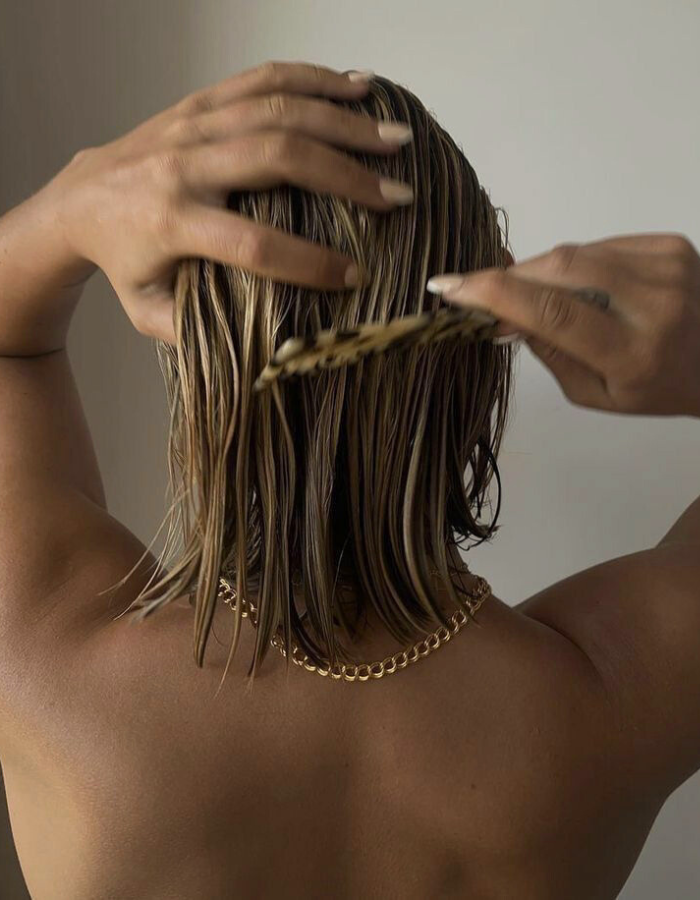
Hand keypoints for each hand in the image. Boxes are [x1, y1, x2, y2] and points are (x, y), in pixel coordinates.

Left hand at [46, 61, 414, 343]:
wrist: (79, 197)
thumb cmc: (124, 262)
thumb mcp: (149, 310)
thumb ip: (198, 329)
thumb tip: (266, 349)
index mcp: (171, 221)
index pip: (252, 242)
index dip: (309, 261)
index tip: (356, 277)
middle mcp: (182, 165)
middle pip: (276, 158)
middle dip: (345, 176)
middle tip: (397, 195)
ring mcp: (192, 124)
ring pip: (276, 108)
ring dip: (342, 121)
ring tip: (395, 138)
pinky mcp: (200, 101)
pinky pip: (262, 79)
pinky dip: (314, 78)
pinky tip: (357, 86)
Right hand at [427, 234, 699, 417]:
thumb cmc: (652, 389)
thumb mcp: (594, 392)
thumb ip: (549, 350)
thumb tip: (499, 315)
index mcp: (632, 353)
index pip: (553, 312)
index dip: (494, 294)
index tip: (449, 286)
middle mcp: (654, 303)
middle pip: (560, 270)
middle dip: (510, 278)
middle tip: (477, 291)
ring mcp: (667, 266)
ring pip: (576, 253)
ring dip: (541, 271)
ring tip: (533, 295)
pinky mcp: (671, 245)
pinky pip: (600, 245)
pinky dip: (576, 263)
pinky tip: (580, 285)